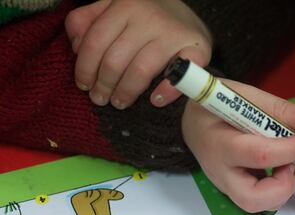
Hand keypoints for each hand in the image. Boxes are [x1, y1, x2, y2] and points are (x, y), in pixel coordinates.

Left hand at [65, 0, 211, 109]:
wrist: (188, 12)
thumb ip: (87, 20)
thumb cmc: (145, 15)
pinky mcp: (197, 49)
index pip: (95, 41)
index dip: (84, 67)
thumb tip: (76, 48)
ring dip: (126, 92)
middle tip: (100, 99)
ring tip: (119, 102)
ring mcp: (174, 34)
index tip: (83, 84)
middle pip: (115, 59)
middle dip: (103, 84)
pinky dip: (167, 92)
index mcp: (125, 5)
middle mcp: (150, 17)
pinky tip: (155, 100)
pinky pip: (181, 76)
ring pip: (141, 70)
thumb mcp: (113, 7)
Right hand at [182, 80, 294, 212]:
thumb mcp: (246, 96)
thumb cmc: (217, 106)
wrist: (192, 121)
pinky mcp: (234, 191)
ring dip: (282, 188)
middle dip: (283, 186)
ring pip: (258, 205)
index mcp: (220, 142)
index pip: (259, 155)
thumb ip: (279, 108)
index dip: (290, 149)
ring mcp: (225, 186)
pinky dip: (277, 188)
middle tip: (292, 164)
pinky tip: (279, 167)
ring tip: (286, 163)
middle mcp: (220, 171)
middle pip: (252, 199)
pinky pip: (260, 200)